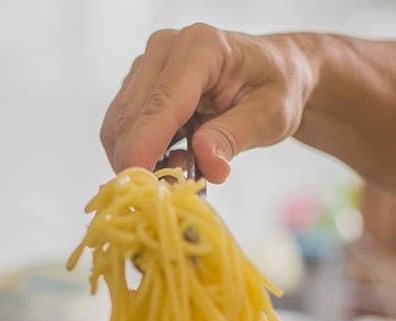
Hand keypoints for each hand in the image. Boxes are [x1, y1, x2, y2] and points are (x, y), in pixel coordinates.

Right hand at [100, 24, 316, 183]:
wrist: (273, 71)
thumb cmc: (277, 88)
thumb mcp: (270, 117)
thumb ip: (234, 137)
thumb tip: (208, 163)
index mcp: (200, 48)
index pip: (161, 105)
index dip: (144, 148)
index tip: (141, 186)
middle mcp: (164, 49)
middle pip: (129, 119)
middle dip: (141, 165)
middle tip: (174, 195)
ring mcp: (146, 66)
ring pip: (118, 128)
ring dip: (143, 162)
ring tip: (185, 173)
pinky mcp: (138, 86)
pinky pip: (125, 130)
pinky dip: (144, 155)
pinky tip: (176, 161)